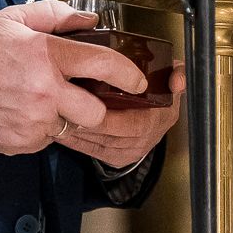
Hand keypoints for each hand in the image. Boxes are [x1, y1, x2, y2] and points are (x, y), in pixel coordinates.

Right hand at [0, 0, 143, 154]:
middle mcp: (45, 91)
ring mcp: (35, 121)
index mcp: (47, 55)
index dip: (128, 75)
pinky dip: (42, 129)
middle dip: (98, 108)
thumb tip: (89, 20)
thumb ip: (55, 15)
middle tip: (88, 99)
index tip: (137, 81)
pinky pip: (47, 139)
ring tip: (47, 104)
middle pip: (97, 112)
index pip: (103, 64)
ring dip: (68, 118)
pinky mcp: (24, 141)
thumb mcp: (14, 19)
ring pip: (73, 128)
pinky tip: (24, 114)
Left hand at [58, 68, 183, 168]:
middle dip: (81, 122)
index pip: (128, 122)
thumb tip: (177, 81)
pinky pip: (91, 151)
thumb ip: (177, 74)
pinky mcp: (116, 158)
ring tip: (54, 116)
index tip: (82, 101)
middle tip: (60, 108)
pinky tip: (58, 129)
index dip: (103, 115)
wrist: (157, 117)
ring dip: (73, 132)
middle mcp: (143, 138)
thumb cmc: (159, 94)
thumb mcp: (171, 79)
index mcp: (157, 119)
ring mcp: (130, 151)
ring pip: (95, 144)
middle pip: (106, 134)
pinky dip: (73, 141)